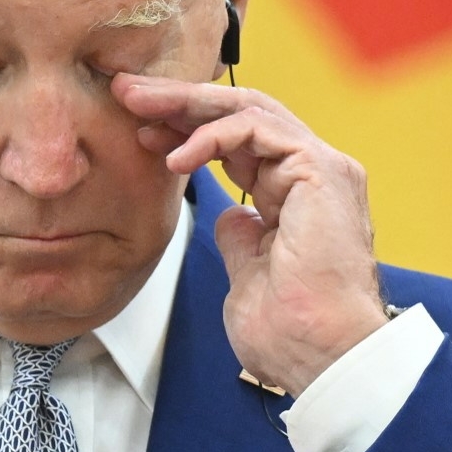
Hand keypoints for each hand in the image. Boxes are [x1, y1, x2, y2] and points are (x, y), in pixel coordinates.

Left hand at [111, 73, 388, 396]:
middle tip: (129, 93)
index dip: (185, 129)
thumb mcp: (247, 275)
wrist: (323, 358)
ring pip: (248, 108)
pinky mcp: (321, 170)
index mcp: (297, 196)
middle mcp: (312, 175)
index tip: (140, 130)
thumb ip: (240, 238)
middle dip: (179, 101)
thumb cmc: (291, 332)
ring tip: (139, 106)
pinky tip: (175, 156)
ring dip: (186, 104)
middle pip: (240, 114)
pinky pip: (257, 128)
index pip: (238, 141)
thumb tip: (229, 216)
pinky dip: (211, 135)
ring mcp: (320, 168)